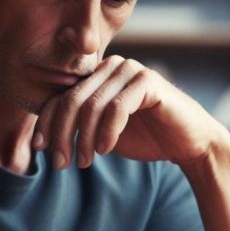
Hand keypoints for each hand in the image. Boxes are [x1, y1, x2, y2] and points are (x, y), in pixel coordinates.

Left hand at [32, 55, 229, 170]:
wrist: (188, 143)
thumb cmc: (145, 137)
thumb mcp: (103, 133)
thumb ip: (79, 127)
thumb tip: (43, 139)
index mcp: (97, 77)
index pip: (61, 96)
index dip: (47, 123)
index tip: (41, 149)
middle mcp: (111, 67)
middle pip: (71, 100)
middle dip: (62, 135)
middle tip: (61, 163)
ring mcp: (130, 70)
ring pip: (91, 105)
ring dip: (84, 139)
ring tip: (85, 162)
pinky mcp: (148, 81)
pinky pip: (117, 108)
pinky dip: (107, 132)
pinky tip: (106, 150)